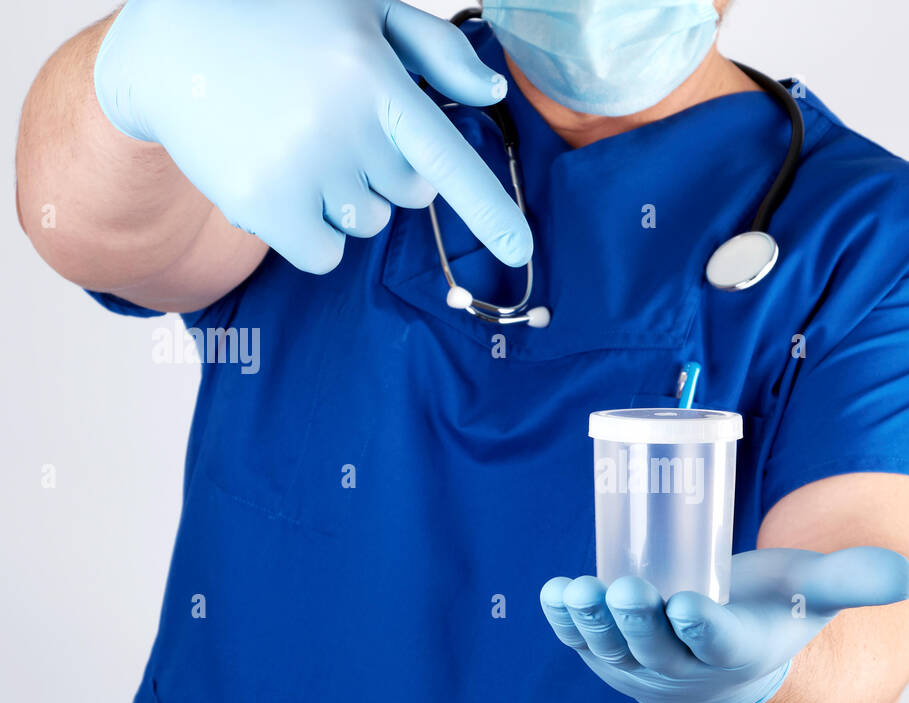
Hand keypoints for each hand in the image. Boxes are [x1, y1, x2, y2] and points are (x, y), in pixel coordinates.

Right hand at [94, 0, 531, 273]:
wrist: (169, 45)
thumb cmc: (282, 22)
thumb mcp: (360, 10)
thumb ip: (434, 50)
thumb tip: (491, 96)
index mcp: (374, 78)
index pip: (447, 161)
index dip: (490, 211)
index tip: (521, 251)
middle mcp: (341, 127)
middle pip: (407, 197)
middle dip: (382, 171)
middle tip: (331, 124)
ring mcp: (299, 168)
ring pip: (366, 225)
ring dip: (344, 199)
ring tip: (297, 144)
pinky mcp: (261, 203)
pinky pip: (324, 255)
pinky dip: (312, 235)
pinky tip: (282, 183)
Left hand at [540, 547, 908, 702]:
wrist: (729, 664)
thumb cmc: (770, 616)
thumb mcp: (812, 596)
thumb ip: (854, 580)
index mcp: (736, 654)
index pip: (718, 646)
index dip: (701, 629)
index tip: (686, 605)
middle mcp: (685, 671)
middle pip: (658, 649)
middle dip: (638, 622)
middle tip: (625, 589)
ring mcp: (641, 669)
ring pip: (613, 650)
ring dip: (591, 624)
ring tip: (575, 591)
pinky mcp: (610, 657)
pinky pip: (583, 644)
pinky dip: (563, 623)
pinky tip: (549, 595)